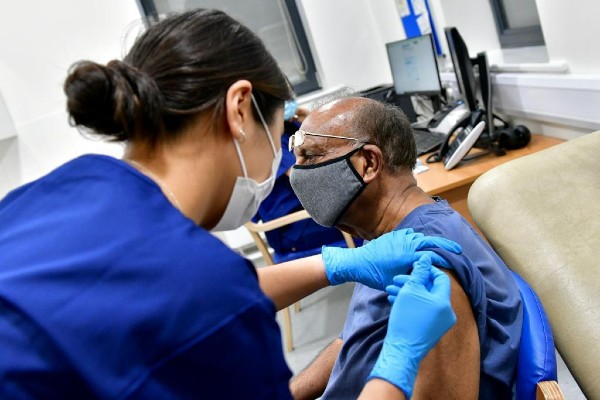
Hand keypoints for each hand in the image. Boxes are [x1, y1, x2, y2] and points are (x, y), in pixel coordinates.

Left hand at [321, 228, 460, 289]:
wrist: (358, 263)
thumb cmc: (377, 277)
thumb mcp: (399, 281)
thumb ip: (415, 276)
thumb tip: (428, 272)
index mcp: (409, 256)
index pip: (433, 255)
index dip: (446, 258)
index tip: (455, 261)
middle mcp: (406, 244)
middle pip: (431, 241)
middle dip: (445, 245)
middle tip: (457, 249)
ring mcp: (399, 237)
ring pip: (420, 237)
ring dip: (430, 242)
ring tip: (439, 248)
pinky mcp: (392, 235)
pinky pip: (409, 234)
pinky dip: (417, 238)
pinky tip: (419, 243)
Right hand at [368, 257, 456, 397]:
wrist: (402, 349)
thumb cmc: (406, 318)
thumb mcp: (411, 290)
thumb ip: (419, 272)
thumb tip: (426, 257)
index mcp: (444, 302)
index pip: (440, 278)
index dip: (426, 270)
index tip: (412, 269)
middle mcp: (447, 312)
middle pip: (431, 289)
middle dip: (412, 282)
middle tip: (396, 280)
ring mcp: (440, 322)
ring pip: (424, 300)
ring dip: (408, 293)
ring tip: (391, 291)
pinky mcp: (432, 329)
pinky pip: (423, 310)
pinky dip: (411, 304)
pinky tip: (395, 301)